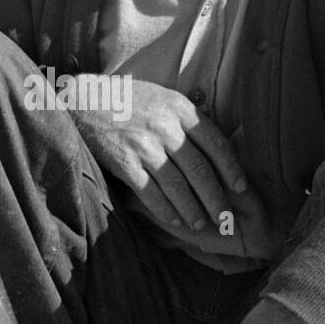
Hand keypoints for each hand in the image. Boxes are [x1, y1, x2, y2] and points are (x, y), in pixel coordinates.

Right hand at [70, 77, 247, 230]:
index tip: (241, 188)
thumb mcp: (162, 99)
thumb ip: (187, 119)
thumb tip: (216, 148)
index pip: (216, 142)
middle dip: (216, 198)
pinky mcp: (122, 160)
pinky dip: (164, 209)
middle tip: (226, 218)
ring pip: (177, 185)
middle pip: (200, 169)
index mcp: (180, 109)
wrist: (83, 100)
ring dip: (192, 209)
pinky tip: (173, 220)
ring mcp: (143, 144)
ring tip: (201, 224)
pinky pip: (149, 191)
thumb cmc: (128, 101)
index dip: (232, 169)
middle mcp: (165, 126)